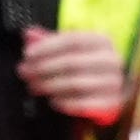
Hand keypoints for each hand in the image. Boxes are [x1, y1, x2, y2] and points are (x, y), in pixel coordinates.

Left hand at [14, 26, 132, 122]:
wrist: (111, 92)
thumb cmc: (88, 67)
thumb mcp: (72, 50)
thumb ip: (51, 41)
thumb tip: (29, 34)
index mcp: (103, 41)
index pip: (72, 40)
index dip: (47, 47)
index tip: (27, 54)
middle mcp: (112, 60)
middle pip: (72, 63)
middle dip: (43, 68)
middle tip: (25, 73)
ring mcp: (114, 83)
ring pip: (75, 84)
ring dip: (50, 86)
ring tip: (34, 87)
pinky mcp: (112, 104)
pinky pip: (83, 105)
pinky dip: (64, 103)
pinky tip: (52, 101)